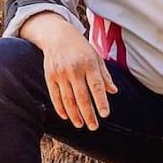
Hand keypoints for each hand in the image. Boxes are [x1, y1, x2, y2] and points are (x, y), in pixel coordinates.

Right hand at [20, 12, 117, 129]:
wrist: (57, 35)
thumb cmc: (81, 48)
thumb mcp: (96, 57)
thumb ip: (104, 75)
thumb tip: (113, 91)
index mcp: (89, 64)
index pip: (96, 86)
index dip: (101, 101)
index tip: (105, 114)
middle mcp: (74, 69)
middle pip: (82, 97)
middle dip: (88, 114)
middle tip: (94, 127)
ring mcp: (60, 73)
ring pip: (68, 99)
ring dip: (75, 115)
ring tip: (81, 125)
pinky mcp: (49, 76)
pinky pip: (55, 96)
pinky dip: (60, 108)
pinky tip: (67, 117)